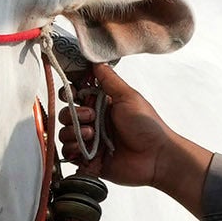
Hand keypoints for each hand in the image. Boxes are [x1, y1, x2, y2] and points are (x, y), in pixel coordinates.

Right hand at [79, 60, 214, 206]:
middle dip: (73, 115)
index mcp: (102, 106)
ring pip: (65, 133)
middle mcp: (94, 122)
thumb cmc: (147, 126)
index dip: (70, 95)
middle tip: (91, 117)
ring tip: (92, 135)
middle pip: (66, 115)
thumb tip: (95, 61)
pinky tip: (86, 150)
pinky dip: (73, 150)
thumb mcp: (128, 97)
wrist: (156, 157)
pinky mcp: (88, 159)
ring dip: (73, 132)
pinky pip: (68, 153)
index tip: (74, 95)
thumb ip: (109, 80)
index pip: (75, 97)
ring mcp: (90, 141)